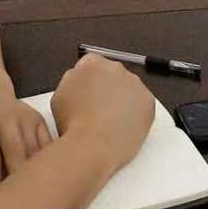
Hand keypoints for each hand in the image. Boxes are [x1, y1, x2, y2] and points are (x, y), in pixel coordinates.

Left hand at [0, 79, 53, 195]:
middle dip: (14, 179)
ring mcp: (26, 116)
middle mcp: (6, 116)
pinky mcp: (40, 119)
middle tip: (12, 196)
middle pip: (16, 153)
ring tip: (25, 189)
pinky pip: (48, 145)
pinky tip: (38, 175)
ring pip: (34, 151)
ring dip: (31, 173)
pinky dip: (45, 163)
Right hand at [52, 54, 153, 172]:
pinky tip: (123, 127)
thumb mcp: (59, 96)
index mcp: (92, 63)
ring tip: (111, 122)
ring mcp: (134, 83)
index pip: (91, 64)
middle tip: (98, 109)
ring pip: (128, 89)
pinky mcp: (148, 101)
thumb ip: (71, 81)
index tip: (87, 95)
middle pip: (112, 74)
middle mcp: (115, 67)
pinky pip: (141, 104)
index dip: (88, 81)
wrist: (94, 145)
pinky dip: (135, 113)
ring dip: (122, 99)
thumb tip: (79, 82)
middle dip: (107, 88)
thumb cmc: (73, 124)